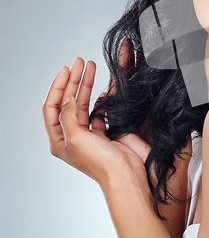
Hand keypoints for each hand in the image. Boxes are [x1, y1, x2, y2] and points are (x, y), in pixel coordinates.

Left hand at [42, 57, 151, 190]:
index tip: (67, 69)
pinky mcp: (107, 131)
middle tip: (80, 62)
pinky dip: (101, 98)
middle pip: (69, 101)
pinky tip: (103, 88)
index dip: (58, 86)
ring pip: (84, 102)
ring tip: (91, 66)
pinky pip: (100, 110)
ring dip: (87, 85)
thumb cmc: (101, 164)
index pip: (52, 107)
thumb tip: (68, 96)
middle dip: (73, 80)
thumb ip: (69, 115)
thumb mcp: (77, 138)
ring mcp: (90, 133)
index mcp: (60, 140)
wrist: (127, 175)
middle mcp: (73, 136)